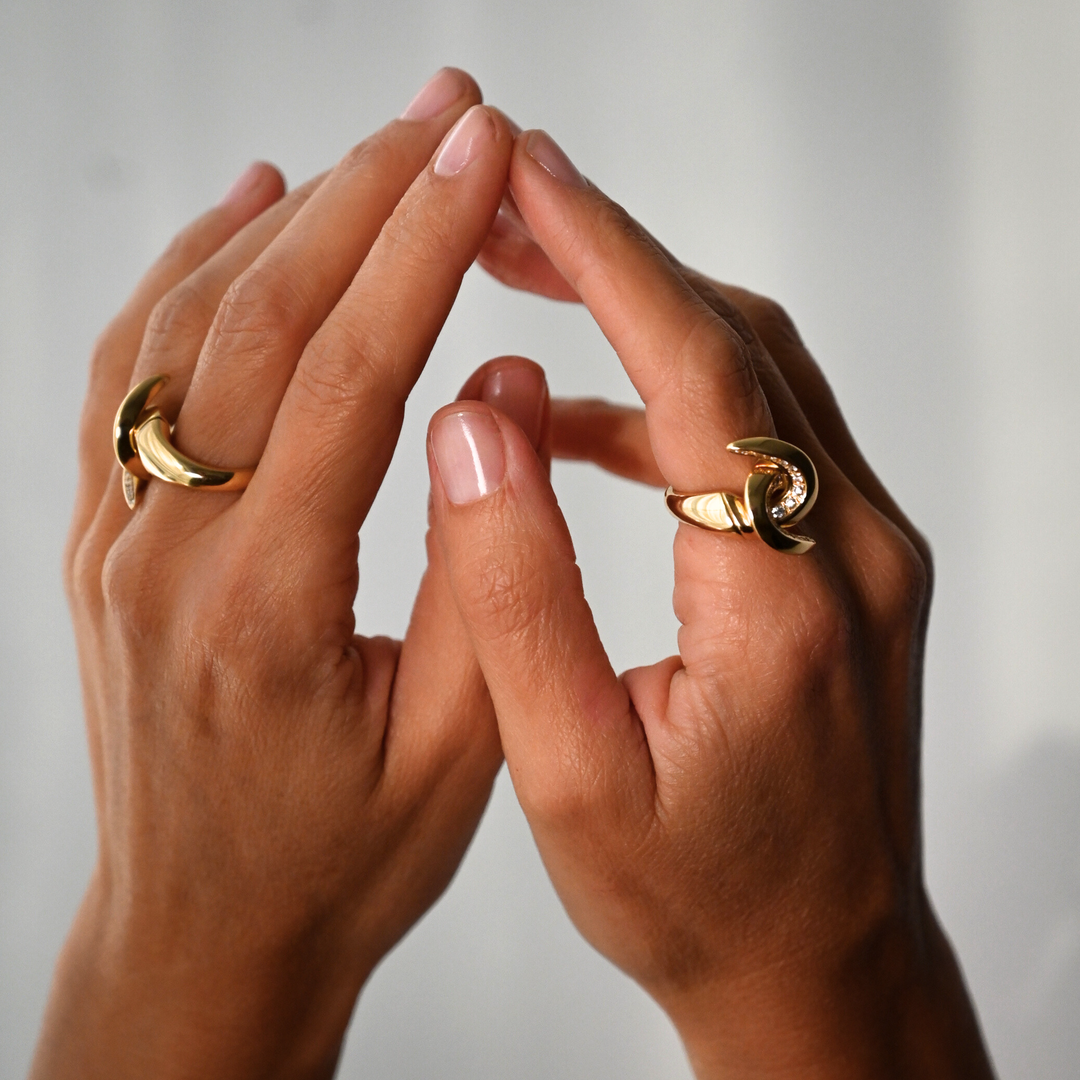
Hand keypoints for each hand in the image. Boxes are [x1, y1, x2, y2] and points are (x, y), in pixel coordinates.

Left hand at [35, 71, 527, 1079]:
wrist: (210, 929)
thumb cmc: (344, 857)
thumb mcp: (461, 745)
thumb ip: (487, 568)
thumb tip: (500, 396)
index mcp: (270, 607)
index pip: (354, 375)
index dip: (427, 248)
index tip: (488, 154)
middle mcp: (170, 556)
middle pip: (266, 321)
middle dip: (368, 194)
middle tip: (450, 110)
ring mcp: (117, 541)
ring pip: (189, 329)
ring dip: (287, 219)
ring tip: (372, 148)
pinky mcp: (103, 540)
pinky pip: (128, 375)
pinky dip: (186, 274)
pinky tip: (245, 214)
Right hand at [428, 131, 994, 1077]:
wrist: (817, 963)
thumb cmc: (697, 897)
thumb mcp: (571, 771)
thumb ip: (518, 592)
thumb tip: (477, 427)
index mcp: (783, 604)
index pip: (699, 369)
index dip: (610, 258)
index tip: (528, 181)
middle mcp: (855, 554)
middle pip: (737, 340)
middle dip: (618, 258)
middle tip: (507, 215)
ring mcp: (869, 552)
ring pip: (757, 372)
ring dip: (645, 317)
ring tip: (529, 296)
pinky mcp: (855, 564)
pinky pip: (764, 435)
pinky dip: (672, 398)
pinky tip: (583, 424)